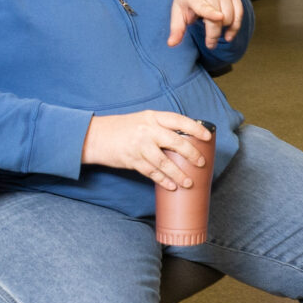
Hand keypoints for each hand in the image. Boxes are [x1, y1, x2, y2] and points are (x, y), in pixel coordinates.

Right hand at [84, 110, 211, 189]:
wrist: (95, 136)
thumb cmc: (122, 128)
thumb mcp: (142, 120)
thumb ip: (161, 127)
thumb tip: (184, 139)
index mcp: (152, 117)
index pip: (178, 120)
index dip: (195, 128)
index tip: (207, 137)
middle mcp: (147, 130)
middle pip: (175, 142)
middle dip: (191, 154)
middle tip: (200, 163)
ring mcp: (140, 146)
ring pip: (164, 162)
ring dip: (178, 174)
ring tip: (188, 182)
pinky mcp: (132, 160)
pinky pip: (152, 173)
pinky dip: (163, 181)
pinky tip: (171, 186)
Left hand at [168, 0, 244, 48]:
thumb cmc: (188, 0)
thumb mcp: (178, 13)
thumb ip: (177, 29)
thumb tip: (172, 44)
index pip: (204, 6)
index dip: (212, 13)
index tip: (219, 18)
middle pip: (219, 19)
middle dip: (214, 35)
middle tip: (210, 43)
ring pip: (230, 18)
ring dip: (224, 29)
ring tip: (216, 30)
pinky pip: (239, 14)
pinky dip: (235, 26)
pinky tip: (229, 32)